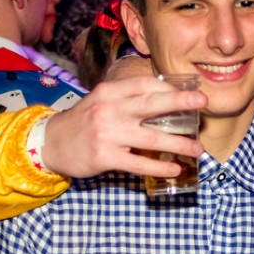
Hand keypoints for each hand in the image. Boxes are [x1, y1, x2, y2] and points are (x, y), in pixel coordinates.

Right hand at [41, 75, 205, 179]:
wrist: (51, 143)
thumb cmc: (84, 121)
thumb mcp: (101, 101)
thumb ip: (127, 97)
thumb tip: (165, 95)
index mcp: (110, 92)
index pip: (144, 84)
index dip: (169, 88)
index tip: (189, 93)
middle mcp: (109, 109)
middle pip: (151, 104)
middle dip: (180, 102)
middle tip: (202, 102)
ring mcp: (108, 134)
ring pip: (151, 137)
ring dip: (179, 143)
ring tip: (198, 148)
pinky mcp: (105, 157)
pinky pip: (139, 163)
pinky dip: (159, 167)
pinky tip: (175, 169)